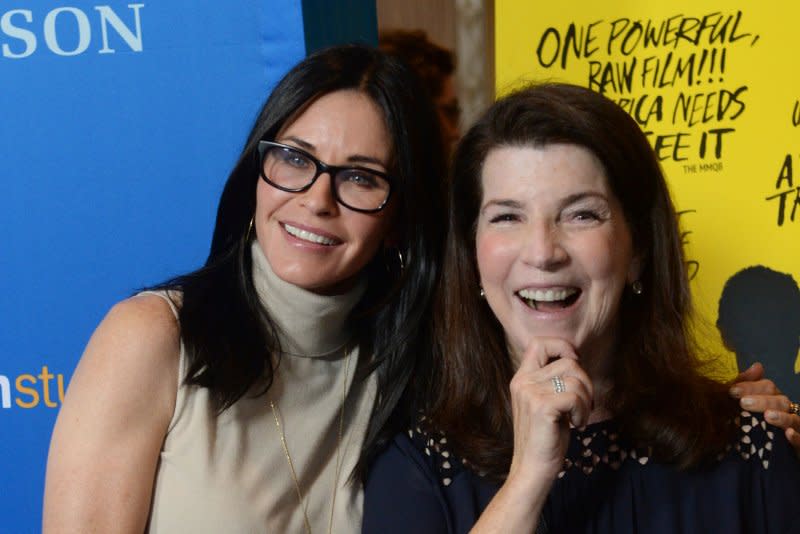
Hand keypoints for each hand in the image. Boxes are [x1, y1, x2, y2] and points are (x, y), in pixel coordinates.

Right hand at [507, 337, 593, 483]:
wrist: (532, 468)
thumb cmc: (545, 438)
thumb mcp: (546, 402)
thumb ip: (553, 381)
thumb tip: (576, 359)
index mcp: (521, 378)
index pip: (538, 342)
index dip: (562, 347)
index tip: (574, 367)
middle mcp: (522, 381)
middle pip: (568, 362)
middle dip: (586, 382)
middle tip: (583, 404)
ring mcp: (530, 393)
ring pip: (576, 379)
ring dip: (587, 400)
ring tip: (578, 417)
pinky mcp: (541, 406)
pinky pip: (575, 396)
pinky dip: (583, 411)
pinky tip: (576, 425)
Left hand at [729, 362, 799, 456]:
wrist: (775, 454)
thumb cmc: (761, 426)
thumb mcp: (750, 408)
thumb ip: (749, 388)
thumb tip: (757, 365)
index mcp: (774, 399)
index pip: (767, 386)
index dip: (751, 386)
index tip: (732, 391)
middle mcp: (787, 410)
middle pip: (779, 400)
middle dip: (762, 400)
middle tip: (743, 403)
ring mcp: (796, 427)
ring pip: (793, 419)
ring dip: (781, 417)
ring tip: (768, 416)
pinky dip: (796, 437)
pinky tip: (788, 434)